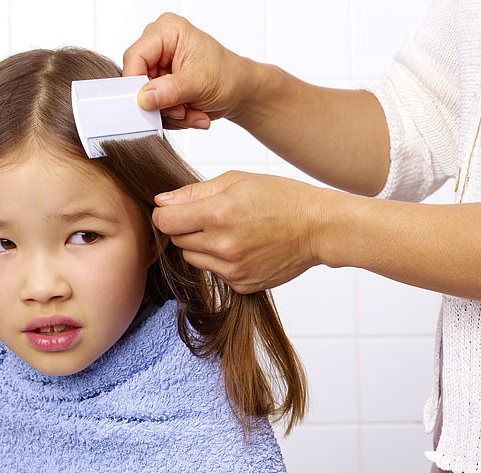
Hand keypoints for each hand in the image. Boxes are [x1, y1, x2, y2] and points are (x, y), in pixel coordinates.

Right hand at [123, 13, 251, 129]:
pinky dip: (172, 117)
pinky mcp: (159, 86)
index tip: (146, 104)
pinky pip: (154, 108)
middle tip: (183, 111)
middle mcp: (158, 46)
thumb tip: (143, 98)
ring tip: (192, 112)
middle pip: (138, 81)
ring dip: (169, 114)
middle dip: (161, 103)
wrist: (239, 90)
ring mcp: (157, 67)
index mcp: (167, 31)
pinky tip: (190, 112)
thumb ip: (169, 91)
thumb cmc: (227, 75)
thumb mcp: (199, 82)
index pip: (135, 56)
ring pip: (145, 99)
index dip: (136, 83)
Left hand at [152, 171, 325, 292]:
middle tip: (211, 216)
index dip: (165, 212)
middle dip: (186, 226)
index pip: (165, 221)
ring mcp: (232, 269)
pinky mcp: (241, 284)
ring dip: (201, 244)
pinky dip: (220, 260)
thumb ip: (194, 192)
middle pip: (176, 239)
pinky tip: (243, 246)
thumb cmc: (281, 198)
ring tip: (229, 230)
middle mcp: (222, 246)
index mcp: (218, 214)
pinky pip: (214, 272)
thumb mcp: (237, 180)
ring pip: (192, 257)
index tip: (173, 209)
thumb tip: (162, 201)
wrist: (318, 228)